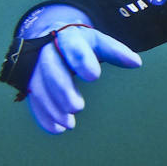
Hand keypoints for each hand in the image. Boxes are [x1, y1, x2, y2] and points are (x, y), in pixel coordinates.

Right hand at [16, 5, 141, 132]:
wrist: (51, 38)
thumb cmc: (81, 42)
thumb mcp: (98, 42)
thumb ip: (116, 51)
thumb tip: (137, 62)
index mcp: (67, 36)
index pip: (73, 46)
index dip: (82, 60)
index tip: (94, 76)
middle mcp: (47, 50)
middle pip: (52, 69)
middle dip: (63, 90)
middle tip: (77, 108)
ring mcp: (35, 67)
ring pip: (39, 87)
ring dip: (52, 108)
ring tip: (69, 124)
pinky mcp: (29, 82)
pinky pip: (33, 100)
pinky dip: (44, 116)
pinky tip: (57, 128)